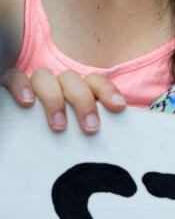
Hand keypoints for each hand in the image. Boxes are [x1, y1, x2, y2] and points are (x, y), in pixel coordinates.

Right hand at [3, 67, 125, 132]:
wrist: (17, 138)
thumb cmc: (54, 137)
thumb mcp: (74, 132)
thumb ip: (88, 129)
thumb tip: (117, 141)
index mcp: (74, 90)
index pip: (94, 81)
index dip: (108, 90)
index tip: (119, 107)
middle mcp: (55, 83)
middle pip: (72, 80)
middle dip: (83, 102)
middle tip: (90, 129)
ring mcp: (33, 84)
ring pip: (44, 76)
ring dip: (54, 100)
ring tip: (59, 126)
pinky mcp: (10, 84)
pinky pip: (14, 77)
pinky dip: (21, 86)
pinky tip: (26, 103)